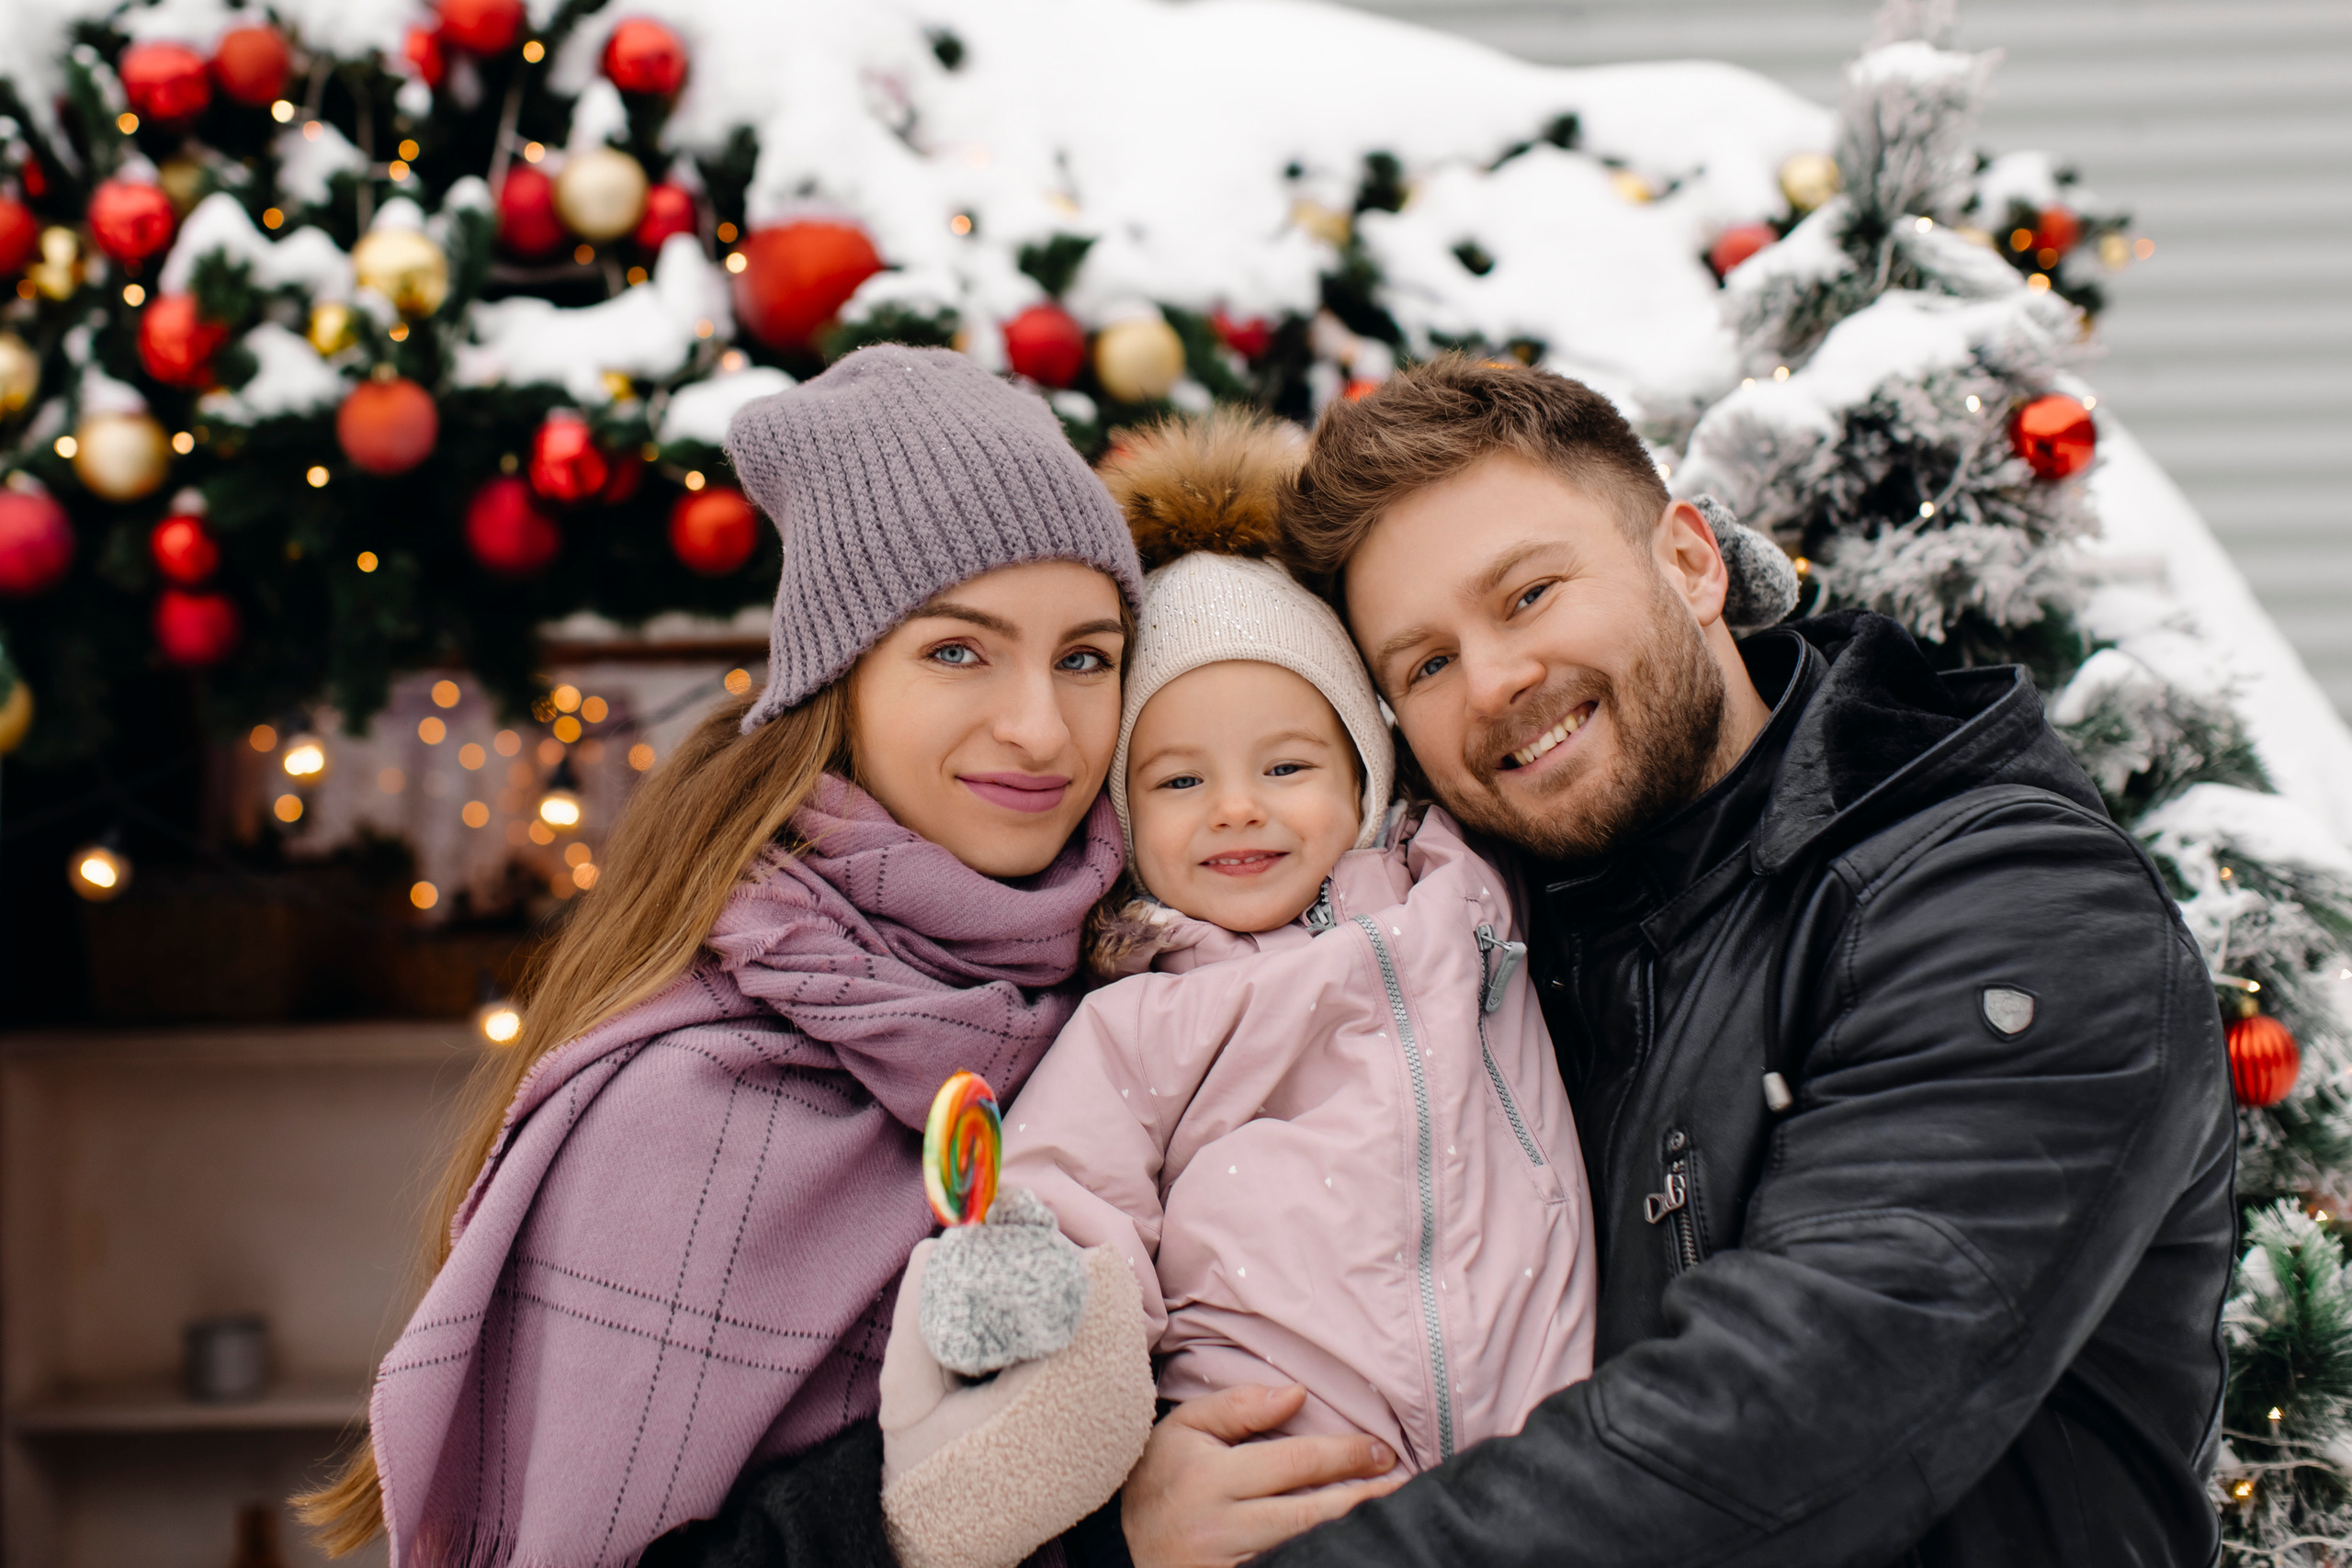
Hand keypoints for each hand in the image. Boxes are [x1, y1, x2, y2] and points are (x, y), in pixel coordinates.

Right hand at [1121, 1385, 1403, 1567]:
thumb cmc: (1164, 1477)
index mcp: (1208, 1477)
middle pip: (1308, 1514)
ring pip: (1302, 1551)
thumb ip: (1239, 1406)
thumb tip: (1296, 1393)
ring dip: (1350, 1536)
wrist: (1125, 1545)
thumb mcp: (1186, 1429)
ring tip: (1390, 1519)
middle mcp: (1217, 1526)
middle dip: (1362, 1498)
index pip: (1294, 1462)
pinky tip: (1349, 1548)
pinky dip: (1319, 1559)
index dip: (1345, 1454)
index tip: (1381, 1450)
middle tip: (1402, 1486)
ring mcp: (1225, 1566)